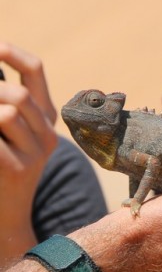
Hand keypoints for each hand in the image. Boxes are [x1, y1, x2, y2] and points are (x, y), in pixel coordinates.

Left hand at [0, 42, 57, 262]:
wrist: (5, 219)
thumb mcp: (9, 135)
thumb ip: (3, 107)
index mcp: (45, 118)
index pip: (36, 72)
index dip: (12, 52)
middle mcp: (46, 134)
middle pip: (18, 94)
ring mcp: (34, 154)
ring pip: (6, 114)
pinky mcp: (16, 170)